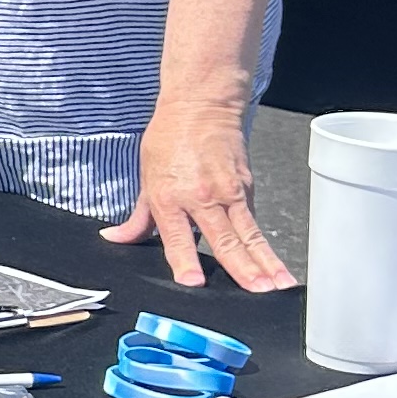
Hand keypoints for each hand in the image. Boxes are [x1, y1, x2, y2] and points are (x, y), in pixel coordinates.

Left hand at [103, 97, 291, 291]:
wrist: (202, 105)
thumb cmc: (170, 137)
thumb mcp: (146, 177)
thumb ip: (138, 217)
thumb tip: (117, 239)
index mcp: (169, 197)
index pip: (177, 237)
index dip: (185, 262)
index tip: (194, 284)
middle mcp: (202, 197)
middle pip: (225, 240)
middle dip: (244, 270)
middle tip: (259, 292)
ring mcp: (229, 192)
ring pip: (250, 234)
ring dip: (266, 262)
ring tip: (279, 285)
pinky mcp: (248, 187)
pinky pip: (254, 222)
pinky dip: (264, 245)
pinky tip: (275, 265)